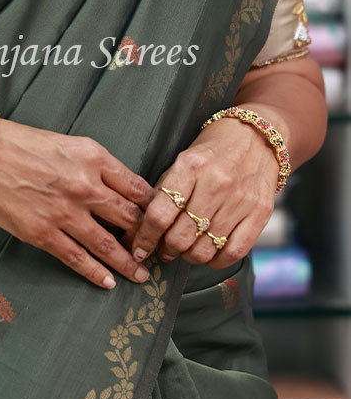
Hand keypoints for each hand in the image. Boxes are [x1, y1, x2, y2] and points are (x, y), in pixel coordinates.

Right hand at [0, 118, 154, 288]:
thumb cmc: (24, 144)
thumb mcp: (70, 143)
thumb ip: (98, 165)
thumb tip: (122, 190)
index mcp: (94, 158)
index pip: (139, 188)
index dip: (154, 208)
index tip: (161, 220)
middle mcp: (85, 186)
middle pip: (130, 218)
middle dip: (148, 238)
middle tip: (157, 251)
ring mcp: (65, 213)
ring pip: (108, 245)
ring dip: (129, 263)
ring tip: (142, 276)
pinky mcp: (43, 233)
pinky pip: (77, 259)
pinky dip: (96, 273)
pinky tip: (109, 282)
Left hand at [121, 116, 278, 268]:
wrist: (257, 136)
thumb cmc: (212, 150)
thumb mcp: (182, 160)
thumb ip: (164, 191)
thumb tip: (141, 228)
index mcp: (190, 167)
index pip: (160, 214)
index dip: (145, 238)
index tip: (139, 250)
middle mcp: (216, 184)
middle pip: (180, 236)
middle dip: (167, 249)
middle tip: (165, 248)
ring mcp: (240, 200)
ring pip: (205, 249)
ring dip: (189, 256)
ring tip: (186, 250)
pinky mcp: (260, 213)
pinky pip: (234, 252)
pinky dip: (216, 261)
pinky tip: (209, 254)